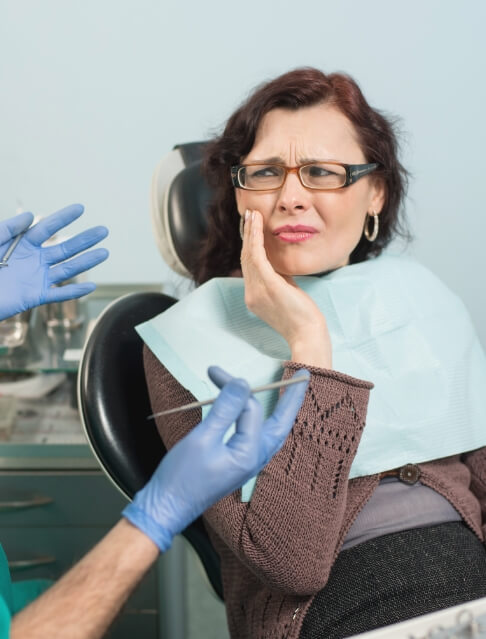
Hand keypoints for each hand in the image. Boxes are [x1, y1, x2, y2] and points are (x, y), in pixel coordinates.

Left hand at [0, 204, 108, 320]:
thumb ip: (8, 229)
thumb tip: (30, 216)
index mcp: (22, 244)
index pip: (47, 228)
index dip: (64, 218)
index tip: (80, 208)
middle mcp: (34, 260)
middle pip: (64, 248)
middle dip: (85, 239)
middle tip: (103, 230)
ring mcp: (37, 278)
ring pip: (67, 269)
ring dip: (87, 262)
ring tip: (104, 252)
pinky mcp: (36, 296)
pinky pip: (59, 294)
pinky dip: (75, 292)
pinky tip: (90, 286)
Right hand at [122, 366, 309, 550]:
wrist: (167, 508)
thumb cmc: (182, 476)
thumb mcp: (202, 438)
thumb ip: (225, 410)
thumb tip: (242, 383)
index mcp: (250, 453)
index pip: (251, 409)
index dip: (234, 387)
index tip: (214, 371)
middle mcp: (256, 458)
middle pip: (282, 423)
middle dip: (292, 398)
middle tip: (305, 376)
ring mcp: (249, 462)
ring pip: (274, 431)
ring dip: (282, 410)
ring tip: (291, 391)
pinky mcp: (239, 463)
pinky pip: (260, 438)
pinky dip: (265, 421)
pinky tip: (264, 414)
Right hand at [240, 209, 331, 366]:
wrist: (307, 334)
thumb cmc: (303, 317)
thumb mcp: (286, 294)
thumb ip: (279, 279)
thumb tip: (279, 264)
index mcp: (254, 297)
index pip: (248, 266)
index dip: (248, 245)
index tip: (251, 228)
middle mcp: (251, 294)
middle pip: (245, 258)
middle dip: (247, 235)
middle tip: (249, 214)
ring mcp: (256, 290)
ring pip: (248, 254)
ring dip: (250, 232)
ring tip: (252, 214)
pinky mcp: (267, 285)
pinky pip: (257, 257)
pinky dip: (256, 239)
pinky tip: (257, 225)